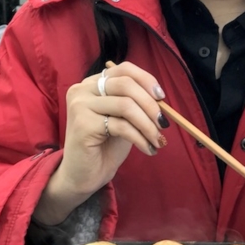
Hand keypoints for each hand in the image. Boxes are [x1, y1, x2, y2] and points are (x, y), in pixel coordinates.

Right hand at [35, 62, 167, 222]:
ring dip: (148, 125)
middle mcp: (83, 89)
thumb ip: (136, 102)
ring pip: (126, 105)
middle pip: (126, 84)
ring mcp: (80, 105)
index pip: (123, 69)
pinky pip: (121, 126)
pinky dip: (140, 138)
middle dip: (150, 105)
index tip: (162, 97)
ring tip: (158, 140)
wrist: (84, 175)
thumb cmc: (105, 145)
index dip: (146, 80)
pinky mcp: (82, 124)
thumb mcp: (124, 118)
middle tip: (163, 124)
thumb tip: (160, 97)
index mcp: (93, 83)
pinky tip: (148, 149)